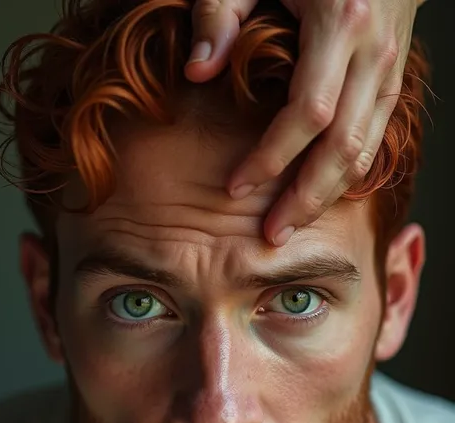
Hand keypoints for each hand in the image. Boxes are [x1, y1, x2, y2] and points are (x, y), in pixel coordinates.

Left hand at [185, 0, 424, 245]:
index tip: (235, 187)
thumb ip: (221, 13)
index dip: (271, 157)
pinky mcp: (392, 84)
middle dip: (305, 198)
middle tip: (271, 235)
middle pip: (343, 148)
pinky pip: (373, 143)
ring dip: (326, 197)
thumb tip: (197, 71)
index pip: (308, 113)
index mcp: (341, 22)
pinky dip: (346, 177)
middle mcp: (373, 54)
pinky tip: (318, 197)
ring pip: (364, 154)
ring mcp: (389, 72)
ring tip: (290, 226)